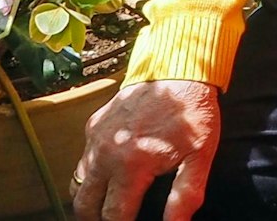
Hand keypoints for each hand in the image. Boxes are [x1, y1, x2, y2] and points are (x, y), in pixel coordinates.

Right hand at [72, 79, 220, 220]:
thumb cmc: (192, 114)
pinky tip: (109, 173)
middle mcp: (105, 154)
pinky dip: (90, 173)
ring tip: (106, 205)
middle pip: (84, 206)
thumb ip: (185, 196)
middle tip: (111, 220)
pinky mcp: (93, 125)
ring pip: (77, 182)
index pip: (112, 216)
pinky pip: (83, 158)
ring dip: (89, 198)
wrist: (176, 70)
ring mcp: (95, 138)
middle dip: (95, 219)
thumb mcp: (199, 157)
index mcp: (130, 166)